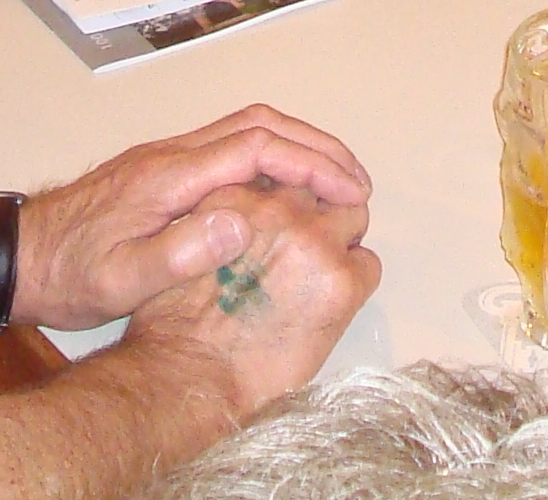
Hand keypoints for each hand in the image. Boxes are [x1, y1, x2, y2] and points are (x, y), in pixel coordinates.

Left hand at [12, 104, 372, 330]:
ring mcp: (165, 160)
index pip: (257, 147)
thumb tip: (242, 222)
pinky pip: (229, 149)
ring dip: (295, 149)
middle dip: (315, 147)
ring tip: (333, 187)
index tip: (351, 192)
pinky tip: (282, 197)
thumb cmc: (66, 275)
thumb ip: (180, 254)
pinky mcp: (160, 173)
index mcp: (170, 176)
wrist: (16, 256)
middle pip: (258, 125)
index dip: (311, 164)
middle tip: (357, 184)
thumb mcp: (121, 281)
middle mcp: (171, 155)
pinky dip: (270, 161)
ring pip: (245, 131)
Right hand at [111, 181, 379, 425]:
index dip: (288, 197)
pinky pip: (369, 264)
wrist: (195, 377)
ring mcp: (315, 242)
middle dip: (321, 208)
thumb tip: (242, 219)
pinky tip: (330, 305)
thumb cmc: (178, 324)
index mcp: (236, 196)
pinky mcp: (343, 281)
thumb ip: (218, 218)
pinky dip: (356, 280)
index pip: (283, 170)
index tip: (288, 217)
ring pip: (353, 215)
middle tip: (311, 246)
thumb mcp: (184, 246)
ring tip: (322, 275)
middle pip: (324, 184)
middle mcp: (280, 209)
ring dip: (342, 240)